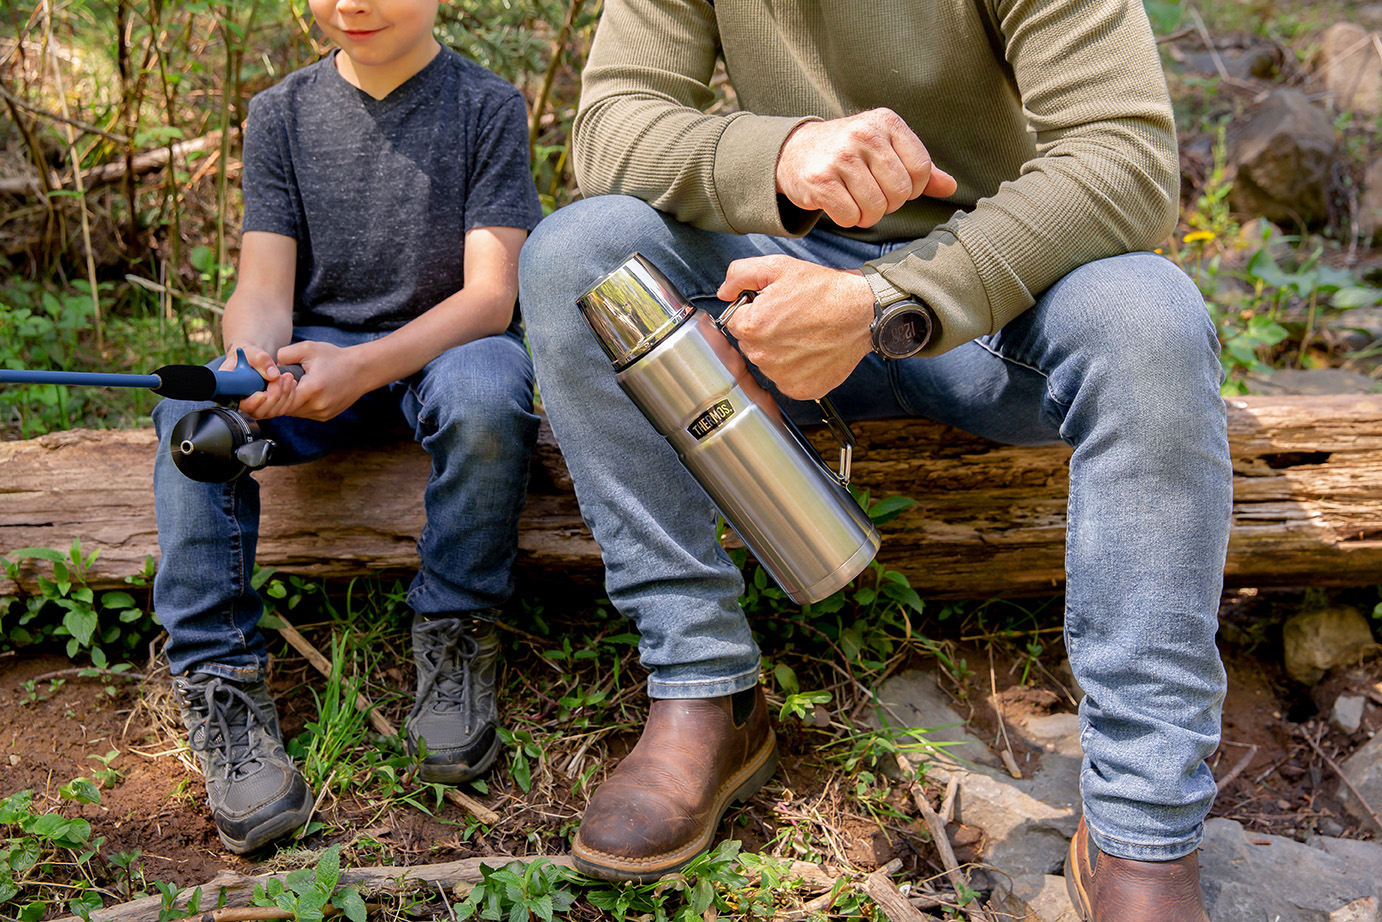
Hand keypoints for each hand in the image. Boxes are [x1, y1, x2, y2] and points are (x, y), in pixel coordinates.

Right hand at [222, 343, 298, 418]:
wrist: (254, 361)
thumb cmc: (248, 357)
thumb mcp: (252, 353)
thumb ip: (260, 360)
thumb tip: (273, 375)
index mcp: (230, 392)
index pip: (239, 405)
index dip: (252, 403)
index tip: (263, 394)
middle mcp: (242, 404)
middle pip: (259, 411)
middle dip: (274, 395)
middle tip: (281, 377)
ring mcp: (255, 409)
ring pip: (272, 412)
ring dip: (284, 395)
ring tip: (288, 377)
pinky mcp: (267, 409)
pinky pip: (281, 409)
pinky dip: (289, 397)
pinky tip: (291, 383)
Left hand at [239, 340, 366, 421]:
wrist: (362, 369)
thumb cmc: (336, 358)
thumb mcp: (308, 348)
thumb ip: (285, 354)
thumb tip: (270, 367)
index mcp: (312, 389)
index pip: (281, 400)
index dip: (274, 391)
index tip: (274, 380)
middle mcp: (318, 406)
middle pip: (285, 409)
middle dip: (278, 398)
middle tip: (275, 385)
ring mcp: (323, 413)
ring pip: (294, 413)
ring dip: (287, 402)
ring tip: (289, 387)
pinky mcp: (326, 416)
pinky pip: (304, 413)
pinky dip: (299, 405)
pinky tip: (302, 392)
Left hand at [715, 256, 874, 400]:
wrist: (862, 313)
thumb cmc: (824, 291)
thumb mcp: (778, 267)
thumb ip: (740, 275)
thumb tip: (723, 292)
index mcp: (751, 326)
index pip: (733, 322)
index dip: (752, 311)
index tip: (771, 308)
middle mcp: (763, 356)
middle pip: (749, 345)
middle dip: (764, 332)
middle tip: (791, 319)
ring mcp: (782, 376)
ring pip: (767, 363)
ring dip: (779, 351)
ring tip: (803, 334)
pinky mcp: (800, 389)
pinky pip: (786, 380)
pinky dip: (796, 368)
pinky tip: (810, 350)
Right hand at [776, 108, 956, 227]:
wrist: (795, 151)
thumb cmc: (849, 153)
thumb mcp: (886, 149)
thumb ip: (920, 168)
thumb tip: (951, 187)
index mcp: (887, 122)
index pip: (921, 169)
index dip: (914, 188)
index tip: (896, 187)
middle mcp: (864, 134)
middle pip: (900, 191)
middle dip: (890, 204)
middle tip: (874, 196)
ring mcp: (840, 156)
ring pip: (876, 208)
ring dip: (868, 215)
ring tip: (857, 202)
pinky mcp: (820, 180)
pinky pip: (850, 216)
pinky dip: (848, 219)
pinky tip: (840, 205)